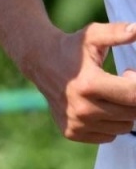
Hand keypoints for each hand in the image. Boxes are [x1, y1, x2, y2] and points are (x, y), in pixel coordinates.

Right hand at [33, 22, 135, 142]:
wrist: (41, 63)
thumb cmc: (72, 48)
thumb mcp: (93, 36)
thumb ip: (117, 32)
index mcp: (89, 85)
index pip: (134, 95)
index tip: (128, 73)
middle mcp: (82, 109)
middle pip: (132, 113)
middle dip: (133, 97)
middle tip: (121, 81)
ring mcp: (76, 123)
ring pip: (123, 127)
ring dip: (124, 111)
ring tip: (110, 94)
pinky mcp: (72, 132)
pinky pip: (109, 136)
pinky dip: (110, 122)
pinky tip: (100, 106)